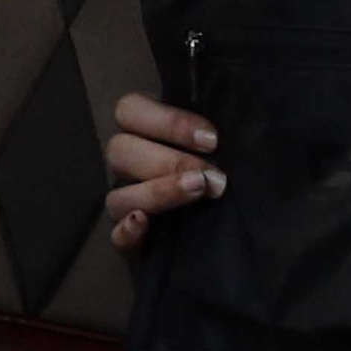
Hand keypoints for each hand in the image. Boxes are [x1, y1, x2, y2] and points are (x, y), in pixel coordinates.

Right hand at [103, 95, 222, 250]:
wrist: (235, 231)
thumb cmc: (227, 172)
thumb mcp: (223, 147)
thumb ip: (215, 135)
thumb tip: (227, 131)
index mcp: (145, 131)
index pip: (131, 110)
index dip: (168, 122)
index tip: (212, 139)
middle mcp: (129, 164)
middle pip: (120, 150)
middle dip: (170, 161)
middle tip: (212, 175)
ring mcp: (124, 203)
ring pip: (117, 194)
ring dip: (157, 192)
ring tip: (198, 191)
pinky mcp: (130, 240)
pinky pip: (114, 236)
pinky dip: (126, 230)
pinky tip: (143, 223)